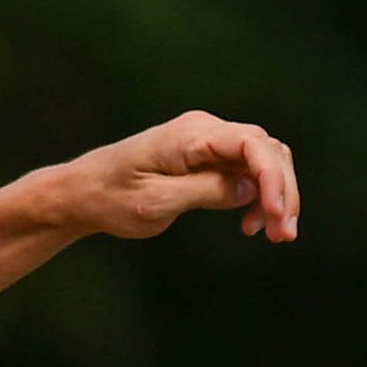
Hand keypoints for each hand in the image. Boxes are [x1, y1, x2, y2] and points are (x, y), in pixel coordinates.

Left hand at [32, 111, 301, 245]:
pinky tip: (250, 225)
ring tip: (275, 235)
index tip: (276, 215)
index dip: (273, 178)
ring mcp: (208, 142)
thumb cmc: (110, 197)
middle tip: (283, 235)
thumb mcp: (155, 203)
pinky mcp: (207, 157)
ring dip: (276, 196)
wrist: (83, 192)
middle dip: (282, 192)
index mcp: (190, 135)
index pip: (252, 145)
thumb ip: (204, 192)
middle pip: (267, 151)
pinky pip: (247, 171)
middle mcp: (204, 130)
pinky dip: (258, 197)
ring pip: (263, 161)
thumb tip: (251, 189)